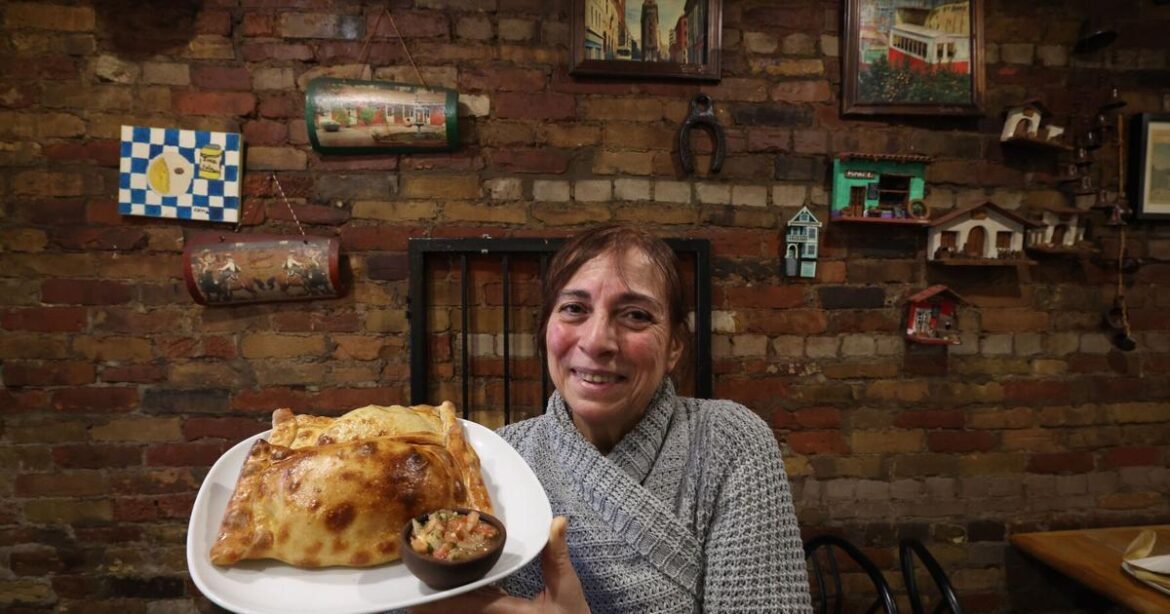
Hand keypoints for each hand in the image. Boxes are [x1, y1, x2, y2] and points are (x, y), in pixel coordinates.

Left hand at [410, 516, 588, 613]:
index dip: (437, 601)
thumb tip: (557, 522)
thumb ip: (557, 557)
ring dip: (443, 606)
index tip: (415, 595)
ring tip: (422, 591)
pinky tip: (453, 592)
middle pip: (453, 612)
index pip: (463, 605)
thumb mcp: (568, 590)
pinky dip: (459, 604)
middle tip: (411, 588)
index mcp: (505, 611)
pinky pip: (474, 611)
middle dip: (431, 605)